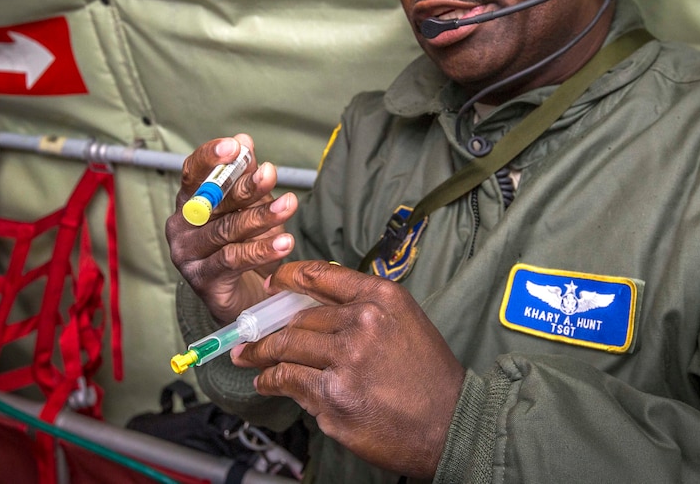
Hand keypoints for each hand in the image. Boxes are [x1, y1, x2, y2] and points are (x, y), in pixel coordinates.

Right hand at [165, 134, 297, 322]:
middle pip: (213, 201)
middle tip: (271, 173)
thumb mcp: (245, 206)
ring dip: (261, 216)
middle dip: (245, 186)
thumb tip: (244, 140)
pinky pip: (232, 260)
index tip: (235, 146)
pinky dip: (261, 250)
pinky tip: (285, 242)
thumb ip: (243, 176)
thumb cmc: (241, 244)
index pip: (192, 173)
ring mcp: (187, 254)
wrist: (240, 297)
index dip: (211, 157)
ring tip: (289, 205)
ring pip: (225, 230)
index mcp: (188, 201)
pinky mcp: (202, 280)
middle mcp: (181, 225)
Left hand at [233, 260, 465, 478]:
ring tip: (248, 356)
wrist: (451, 423)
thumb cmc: (429, 376)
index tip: (272, 283)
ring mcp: (346, 360)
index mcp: (381, 298)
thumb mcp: (405, 321)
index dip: (288, 277)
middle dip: (270, 326)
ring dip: (262, 353)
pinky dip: (270, 380)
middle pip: (299, 317)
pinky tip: (265, 381)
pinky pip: (288, 380)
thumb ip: (364, 308)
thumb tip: (316, 308)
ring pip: (287, 347)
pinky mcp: (334, 396)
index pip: (320, 276)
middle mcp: (362, 322)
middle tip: (253, 332)